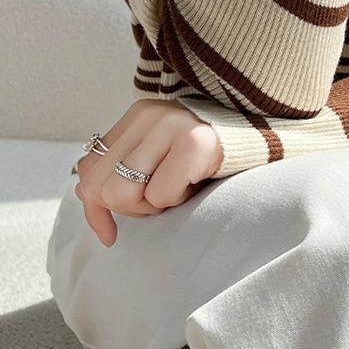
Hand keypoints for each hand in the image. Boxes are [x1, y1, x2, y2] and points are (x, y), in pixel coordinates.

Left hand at [74, 99, 223, 247]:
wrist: (264, 140)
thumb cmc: (206, 159)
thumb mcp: (159, 158)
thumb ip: (121, 170)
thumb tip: (85, 196)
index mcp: (136, 117)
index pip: (89, 171)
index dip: (94, 210)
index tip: (110, 233)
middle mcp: (150, 115)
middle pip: (102, 188)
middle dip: (130, 208)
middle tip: (163, 199)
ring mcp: (173, 125)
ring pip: (124, 193)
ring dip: (153, 205)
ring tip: (179, 190)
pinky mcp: (196, 143)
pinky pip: (161, 195)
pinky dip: (177, 201)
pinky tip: (196, 184)